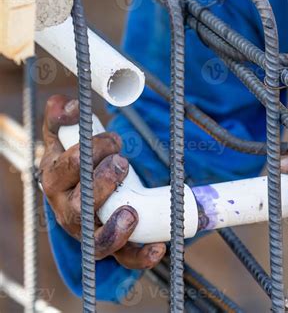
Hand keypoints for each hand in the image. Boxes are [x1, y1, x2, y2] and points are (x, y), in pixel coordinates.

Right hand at [39, 95, 164, 268]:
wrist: (88, 196)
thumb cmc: (79, 166)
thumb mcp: (66, 141)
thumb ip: (62, 121)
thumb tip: (66, 103)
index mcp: (56, 180)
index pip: (62, 169)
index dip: (86, 153)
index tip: (115, 138)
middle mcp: (68, 211)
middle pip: (79, 204)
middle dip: (102, 182)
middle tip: (123, 161)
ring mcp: (89, 232)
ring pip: (96, 239)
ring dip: (115, 226)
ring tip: (131, 212)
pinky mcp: (111, 247)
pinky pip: (125, 258)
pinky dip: (142, 256)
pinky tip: (159, 248)